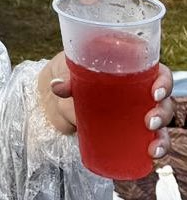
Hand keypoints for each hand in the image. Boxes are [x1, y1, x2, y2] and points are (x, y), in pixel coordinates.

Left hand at [38, 53, 173, 158]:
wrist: (56, 96)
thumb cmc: (70, 74)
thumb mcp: (69, 71)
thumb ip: (66, 78)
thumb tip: (57, 86)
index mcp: (131, 66)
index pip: (157, 70)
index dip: (163, 81)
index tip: (155, 93)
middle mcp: (138, 88)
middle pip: (163, 99)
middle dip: (162, 112)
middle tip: (149, 121)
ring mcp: (135, 110)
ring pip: (160, 121)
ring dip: (162, 135)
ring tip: (152, 147)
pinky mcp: (129, 129)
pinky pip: (150, 138)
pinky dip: (155, 147)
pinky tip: (151, 154)